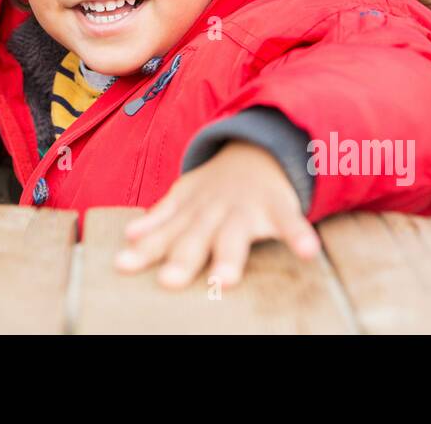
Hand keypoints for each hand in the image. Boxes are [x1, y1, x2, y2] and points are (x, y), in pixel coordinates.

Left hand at [114, 140, 320, 288]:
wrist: (258, 148)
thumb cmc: (217, 186)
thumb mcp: (185, 197)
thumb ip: (161, 218)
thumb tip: (130, 235)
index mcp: (189, 212)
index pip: (162, 234)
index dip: (144, 250)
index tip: (123, 266)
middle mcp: (213, 212)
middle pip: (195, 239)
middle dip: (182, 259)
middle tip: (168, 281)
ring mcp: (245, 209)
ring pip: (235, 236)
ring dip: (229, 257)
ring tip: (225, 281)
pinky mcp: (278, 207)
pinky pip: (290, 223)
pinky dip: (299, 235)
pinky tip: (307, 252)